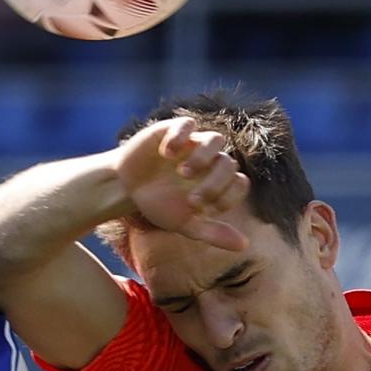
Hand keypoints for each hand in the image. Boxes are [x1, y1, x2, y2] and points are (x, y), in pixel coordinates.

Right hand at [112, 116, 249, 251]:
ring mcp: (193, 143)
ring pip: (216, 139)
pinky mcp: (173, 129)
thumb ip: (213, 233)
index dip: (226, 197)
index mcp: (218, 182)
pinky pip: (187, 124)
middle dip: (214, 184)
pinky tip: (166, 154)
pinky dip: (180, 137)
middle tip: (191, 200)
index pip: (240, 184)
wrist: (127, 188)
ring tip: (182, 173)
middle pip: (229, 164)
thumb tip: (243, 246)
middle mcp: (210, 160)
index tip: (201, 209)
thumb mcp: (184, 224)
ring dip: (202, 158)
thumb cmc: (159, 205)